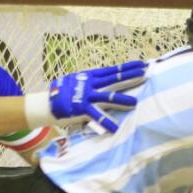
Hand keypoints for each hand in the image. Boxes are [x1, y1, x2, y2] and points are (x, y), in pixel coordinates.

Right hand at [32, 61, 146, 132]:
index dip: (127, 67)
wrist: (46, 102)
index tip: (141, 64)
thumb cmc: (64, 92)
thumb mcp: (79, 81)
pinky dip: (106, 123)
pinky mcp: (81, 109)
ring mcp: (86, 96)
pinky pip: (95, 116)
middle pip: (114, 79)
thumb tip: (105, 80)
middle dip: (130, 77)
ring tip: (135, 103)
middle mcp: (90, 84)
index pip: (113, 70)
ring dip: (122, 100)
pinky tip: (115, 128)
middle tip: (145, 74)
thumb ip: (92, 81)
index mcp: (90, 76)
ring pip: (107, 97)